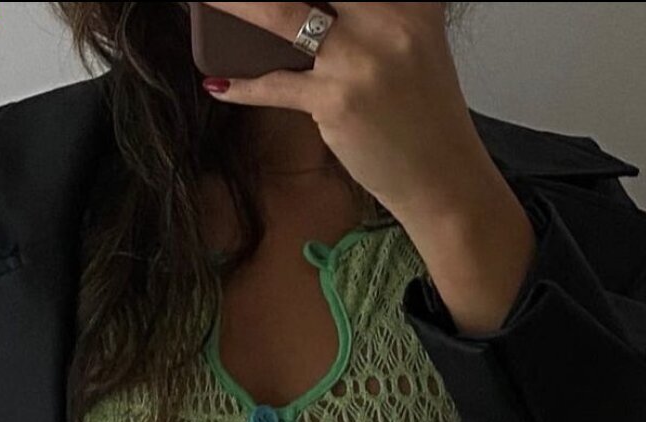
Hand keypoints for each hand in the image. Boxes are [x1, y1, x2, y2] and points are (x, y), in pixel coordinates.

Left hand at [196, 2, 498, 222]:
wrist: (444, 179)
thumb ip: (372, 14)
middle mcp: (387, 17)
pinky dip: (242, 86)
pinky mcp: (337, 101)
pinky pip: (274, 85)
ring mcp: (359, 59)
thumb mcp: (412, 43)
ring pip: (279, 15)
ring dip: (232, 6)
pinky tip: (219, 84)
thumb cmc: (422, 116)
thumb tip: (313, 9)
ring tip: (200, 1)